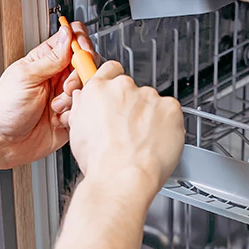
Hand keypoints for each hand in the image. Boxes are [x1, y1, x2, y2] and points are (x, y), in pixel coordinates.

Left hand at [0, 22, 93, 168]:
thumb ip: (51, 57)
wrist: (3, 143)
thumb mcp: (26, 76)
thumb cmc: (5, 109)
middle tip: (65, 87)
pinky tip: (57, 120)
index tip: (81, 52)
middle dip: (78, 76)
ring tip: (55, 107)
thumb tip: (68, 34)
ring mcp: (65, 97)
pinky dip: (73, 115)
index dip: (80, 42)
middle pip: (85, 64)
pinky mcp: (70, 116)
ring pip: (86, 89)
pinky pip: (84, 110)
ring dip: (72, 98)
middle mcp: (57, 77)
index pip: (71, 40)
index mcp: (45, 61)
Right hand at [67, 61, 184, 193]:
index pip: (110, 69)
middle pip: (132, 89)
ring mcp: (149, 96)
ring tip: (142, 141)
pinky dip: (167, 124)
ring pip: (152, 102)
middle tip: (128, 129)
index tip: (117, 94)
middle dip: (132, 106)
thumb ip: (82, 108)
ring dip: (150, 116)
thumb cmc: (100, 162)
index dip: (114, 82)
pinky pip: (171, 112)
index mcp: (99, 90)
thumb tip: (84, 99)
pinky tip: (156, 141)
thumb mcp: (77, 132)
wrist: (122, 178)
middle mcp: (124, 87)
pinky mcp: (170, 108)